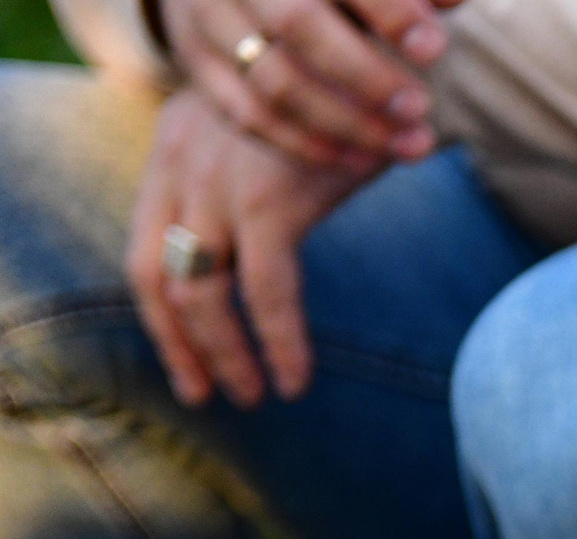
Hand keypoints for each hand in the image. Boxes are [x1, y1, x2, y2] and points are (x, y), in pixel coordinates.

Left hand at [125, 89, 373, 407]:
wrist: (382, 58)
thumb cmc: (346, 100)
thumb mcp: (279, 137)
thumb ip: (257, 185)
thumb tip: (266, 248)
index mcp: (177, 146)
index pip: (146, 246)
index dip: (160, 316)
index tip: (188, 364)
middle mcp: (182, 160)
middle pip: (154, 273)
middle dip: (178, 345)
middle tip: (206, 393)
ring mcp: (218, 179)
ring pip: (198, 290)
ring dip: (224, 353)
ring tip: (254, 394)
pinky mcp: (267, 199)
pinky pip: (267, 291)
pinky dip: (279, 341)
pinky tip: (295, 377)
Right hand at [157, 0, 462, 166]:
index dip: (389, 10)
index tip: (433, 47)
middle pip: (297, 24)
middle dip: (366, 74)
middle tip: (420, 106)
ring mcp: (207, 16)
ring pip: (273, 80)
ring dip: (348, 123)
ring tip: (411, 143)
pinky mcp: (194, 59)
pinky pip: (246, 115)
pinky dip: (306, 144)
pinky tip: (362, 157)